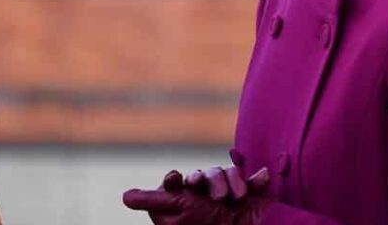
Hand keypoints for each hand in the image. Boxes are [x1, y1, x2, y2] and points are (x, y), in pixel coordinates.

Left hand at [123, 167, 270, 224]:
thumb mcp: (173, 215)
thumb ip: (152, 203)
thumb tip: (125, 196)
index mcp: (184, 195)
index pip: (176, 181)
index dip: (174, 180)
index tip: (175, 181)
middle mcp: (206, 190)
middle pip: (205, 174)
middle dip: (209, 180)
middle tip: (214, 196)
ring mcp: (229, 191)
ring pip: (227, 173)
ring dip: (232, 183)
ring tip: (235, 199)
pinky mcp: (250, 195)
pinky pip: (255, 181)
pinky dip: (259, 181)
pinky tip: (262, 179)